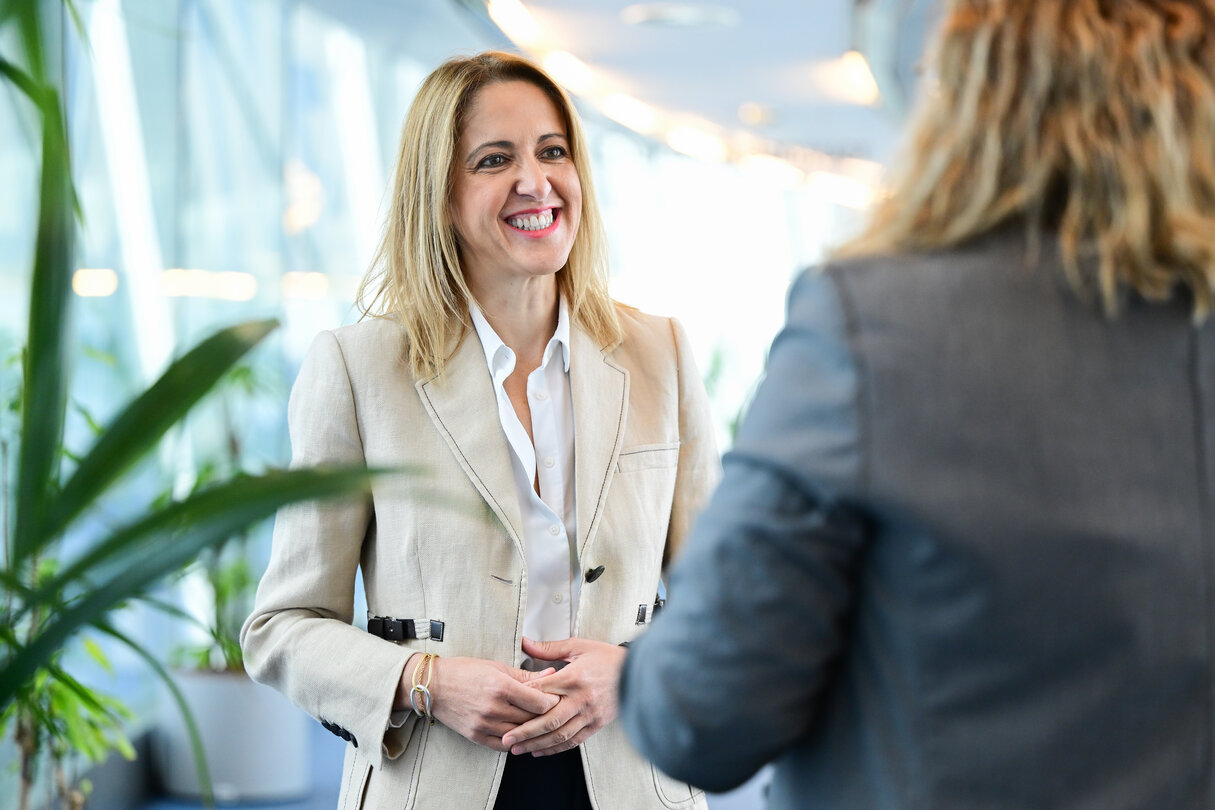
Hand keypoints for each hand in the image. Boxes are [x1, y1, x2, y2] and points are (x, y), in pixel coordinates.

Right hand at [397, 655, 557, 750]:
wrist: (434, 686)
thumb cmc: (465, 672)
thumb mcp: (497, 667)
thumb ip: (526, 675)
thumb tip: (551, 675)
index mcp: (501, 686)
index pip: (539, 702)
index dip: (553, 701)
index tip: (557, 698)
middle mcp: (494, 708)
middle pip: (532, 719)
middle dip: (546, 715)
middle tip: (554, 711)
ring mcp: (484, 724)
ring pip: (520, 734)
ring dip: (532, 730)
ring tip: (539, 722)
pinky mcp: (476, 736)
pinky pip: (504, 745)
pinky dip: (516, 741)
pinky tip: (521, 734)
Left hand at [500, 637, 626, 756]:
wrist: (637, 672)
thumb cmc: (607, 658)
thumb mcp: (579, 646)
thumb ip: (550, 648)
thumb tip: (526, 643)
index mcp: (574, 677)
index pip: (543, 692)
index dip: (522, 701)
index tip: (506, 706)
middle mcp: (581, 699)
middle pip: (548, 721)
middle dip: (525, 732)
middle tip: (506, 739)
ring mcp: (589, 714)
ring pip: (559, 735)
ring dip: (537, 744)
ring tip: (518, 749)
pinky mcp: (596, 724)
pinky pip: (573, 741)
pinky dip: (555, 749)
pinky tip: (540, 751)